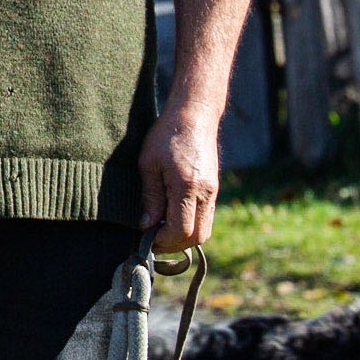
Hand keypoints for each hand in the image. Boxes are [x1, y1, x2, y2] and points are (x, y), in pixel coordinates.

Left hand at [139, 99, 221, 254]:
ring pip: (204, 231)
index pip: (181, 230)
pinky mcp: (214, 189)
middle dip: (174, 244)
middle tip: (152, 240)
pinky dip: (190, 225)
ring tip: (160, 230)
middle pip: (197, 237)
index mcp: (188, 186)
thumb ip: (150, 197)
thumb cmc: (166, 135)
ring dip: (183, 237)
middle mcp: (206, 192)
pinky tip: (172, 218)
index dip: (163, 240)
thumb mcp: (148, 164)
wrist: (194, 114)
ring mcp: (213, 192)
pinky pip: (206, 218)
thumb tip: (146, 226)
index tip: (145, 238)